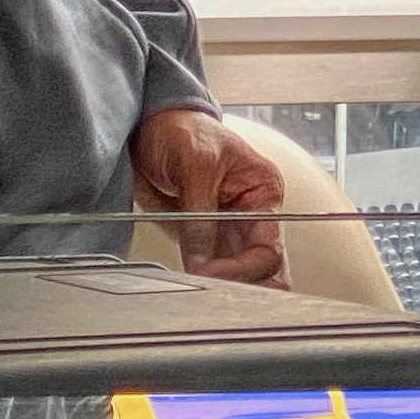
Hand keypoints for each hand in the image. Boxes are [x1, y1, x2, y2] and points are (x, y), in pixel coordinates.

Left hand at [132, 106, 289, 283]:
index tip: (209, 273)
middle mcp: (251, 216)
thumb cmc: (182, 130)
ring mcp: (226, 231)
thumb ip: (200, 214)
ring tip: (201, 290)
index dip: (242, 267)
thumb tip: (201, 261)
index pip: (269, 246)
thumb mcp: (196, 163)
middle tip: (212, 290)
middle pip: (262, 269)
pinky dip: (203, 282)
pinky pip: (210, 271)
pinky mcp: (201, 240)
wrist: (150, 128)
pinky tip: (191, 283)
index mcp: (263, 192)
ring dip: (224, 287)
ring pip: (240, 277)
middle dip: (241, 284)